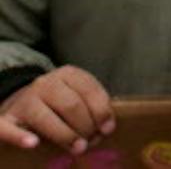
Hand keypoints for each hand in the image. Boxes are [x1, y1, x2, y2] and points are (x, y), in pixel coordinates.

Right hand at [0, 66, 114, 151]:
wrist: (20, 101)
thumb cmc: (57, 102)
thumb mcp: (76, 94)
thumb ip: (92, 105)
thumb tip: (106, 127)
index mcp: (67, 74)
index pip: (89, 89)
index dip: (101, 111)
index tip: (107, 129)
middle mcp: (45, 83)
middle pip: (70, 104)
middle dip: (86, 125)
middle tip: (92, 142)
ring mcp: (24, 100)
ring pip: (45, 118)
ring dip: (65, 134)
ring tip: (78, 148)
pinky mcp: (6, 117)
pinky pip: (7, 128)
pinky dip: (20, 136)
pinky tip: (33, 143)